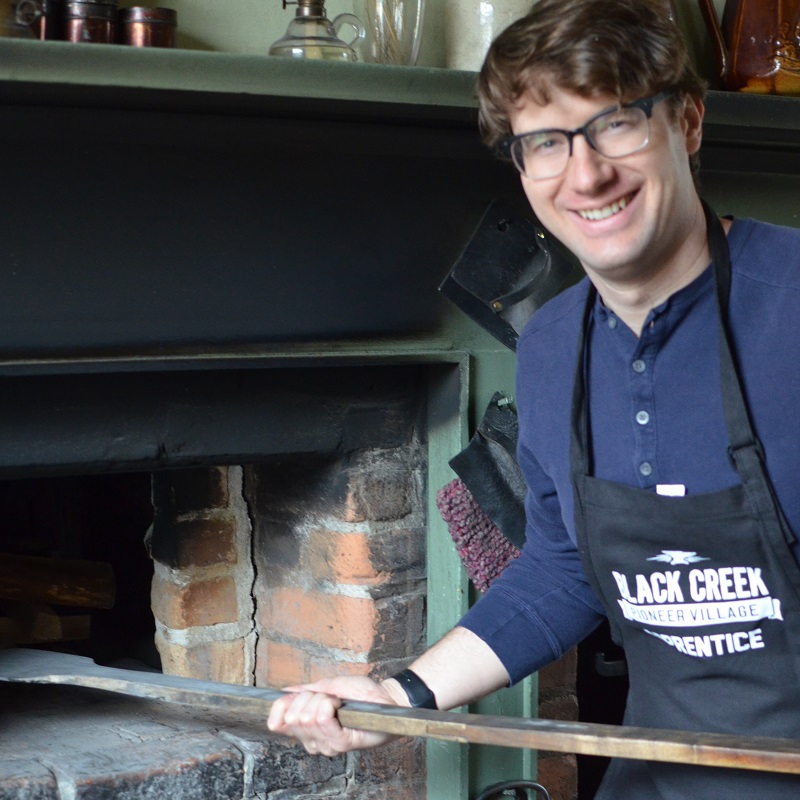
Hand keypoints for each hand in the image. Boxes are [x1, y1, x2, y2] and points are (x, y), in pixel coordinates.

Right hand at [267, 675, 401, 755]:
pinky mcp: (341, 744)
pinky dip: (329, 705)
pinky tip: (340, 705)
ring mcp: (326, 745)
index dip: (281, 705)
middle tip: (328, 697)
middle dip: (309, 697)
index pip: (277, 722)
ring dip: (322, 700)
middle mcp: (313, 741)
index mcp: (306, 729)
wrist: (384, 698)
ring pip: (307, 717)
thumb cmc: (360, 693)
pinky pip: (323, 720)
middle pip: (293, 716)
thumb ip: (304, 691)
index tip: (297, 695)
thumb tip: (284, 692)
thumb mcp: (327, 686)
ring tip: (337, 702)